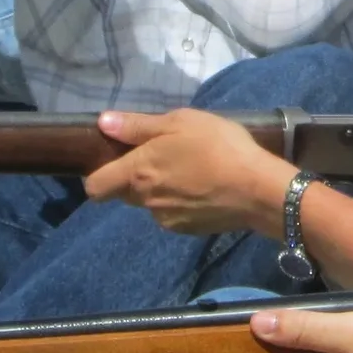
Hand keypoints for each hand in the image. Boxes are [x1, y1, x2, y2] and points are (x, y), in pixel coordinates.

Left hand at [86, 109, 291, 235]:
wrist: (257, 190)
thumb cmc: (218, 147)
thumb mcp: (180, 122)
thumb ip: (138, 126)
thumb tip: (103, 123)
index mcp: (138, 172)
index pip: (95, 186)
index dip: (97, 175)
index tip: (114, 161)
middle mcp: (145, 200)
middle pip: (123, 193)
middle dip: (134, 178)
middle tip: (162, 159)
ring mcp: (166, 219)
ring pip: (150, 203)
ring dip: (160, 190)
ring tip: (191, 173)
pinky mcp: (187, 230)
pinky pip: (172, 214)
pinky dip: (181, 204)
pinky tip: (204, 190)